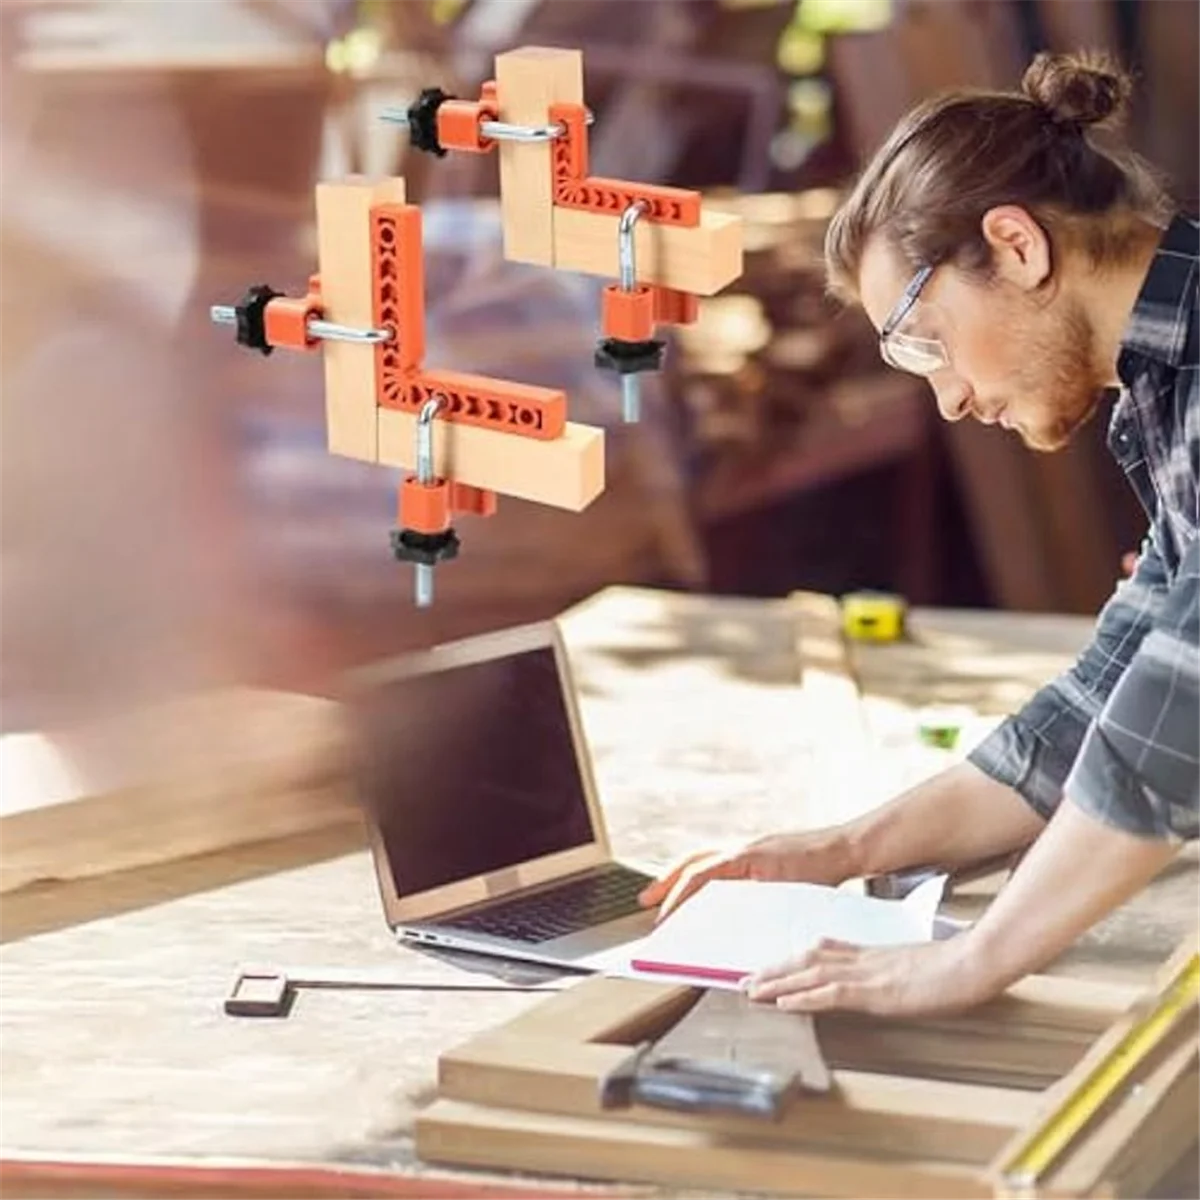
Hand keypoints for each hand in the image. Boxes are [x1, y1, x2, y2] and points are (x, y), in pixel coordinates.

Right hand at [637, 829, 856, 922]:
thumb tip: (729, 924)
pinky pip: (721, 862)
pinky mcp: (758, 854)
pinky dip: (704, 875)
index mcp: (743, 858)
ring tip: (665, 895)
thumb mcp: (787, 895)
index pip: (698, 876)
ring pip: (704, 859)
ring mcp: (749, 848)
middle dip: (665, 882)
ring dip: (682, 877)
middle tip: (645, 901)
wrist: (846, 849)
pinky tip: (705, 891)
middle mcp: (741, 849)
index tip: (663, 917)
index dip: (677, 898)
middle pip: (691, 862)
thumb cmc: (823, 870)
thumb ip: (756, 907)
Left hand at [743, 934, 998, 1016]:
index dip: (793, 960)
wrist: (974, 961)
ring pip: (811, 974)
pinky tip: (783, 1002)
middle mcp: (863, 960)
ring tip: (750, 990)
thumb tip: (882, 978)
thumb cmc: (955, 966)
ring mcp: (867, 974)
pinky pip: (831, 993)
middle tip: (745, 981)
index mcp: (872, 955)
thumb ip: (892, 970)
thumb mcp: (916, 967)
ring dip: (777, 983)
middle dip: (774, 971)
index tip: (770, 967)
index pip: (823, 953)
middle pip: (807, 960)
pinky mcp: (876, 991)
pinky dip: (803, 997)